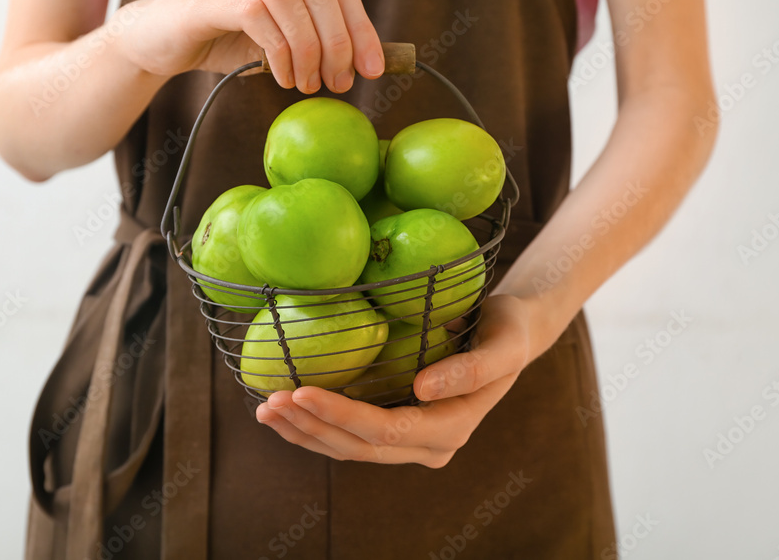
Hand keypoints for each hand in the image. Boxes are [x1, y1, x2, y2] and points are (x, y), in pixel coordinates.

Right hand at [116, 0, 384, 92]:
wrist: (157, 42)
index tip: (375, 69)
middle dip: (338, 42)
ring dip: (308, 48)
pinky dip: (278, 50)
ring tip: (308, 84)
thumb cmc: (223, 38)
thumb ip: (316, 34)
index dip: (361, 27)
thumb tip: (368, 60)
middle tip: (341, 82)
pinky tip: (281, 77)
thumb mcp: (279, 35)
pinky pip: (255, 14)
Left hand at [256, 295, 554, 467]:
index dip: (340, 415)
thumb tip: (421, 389)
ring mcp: (413, 442)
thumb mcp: (503, 343)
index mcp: (452, 429)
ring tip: (265, 409)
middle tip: (269, 402)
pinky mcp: (398, 429)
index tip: (302, 390)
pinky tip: (287, 410)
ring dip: (305, 432)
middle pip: (359, 447)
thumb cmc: (508, 330)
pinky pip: (351, 436)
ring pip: (349, 449)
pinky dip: (316, 426)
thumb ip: (472, 370)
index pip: (385, 430)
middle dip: (310, 427)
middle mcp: (430, 446)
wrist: (512, 334)